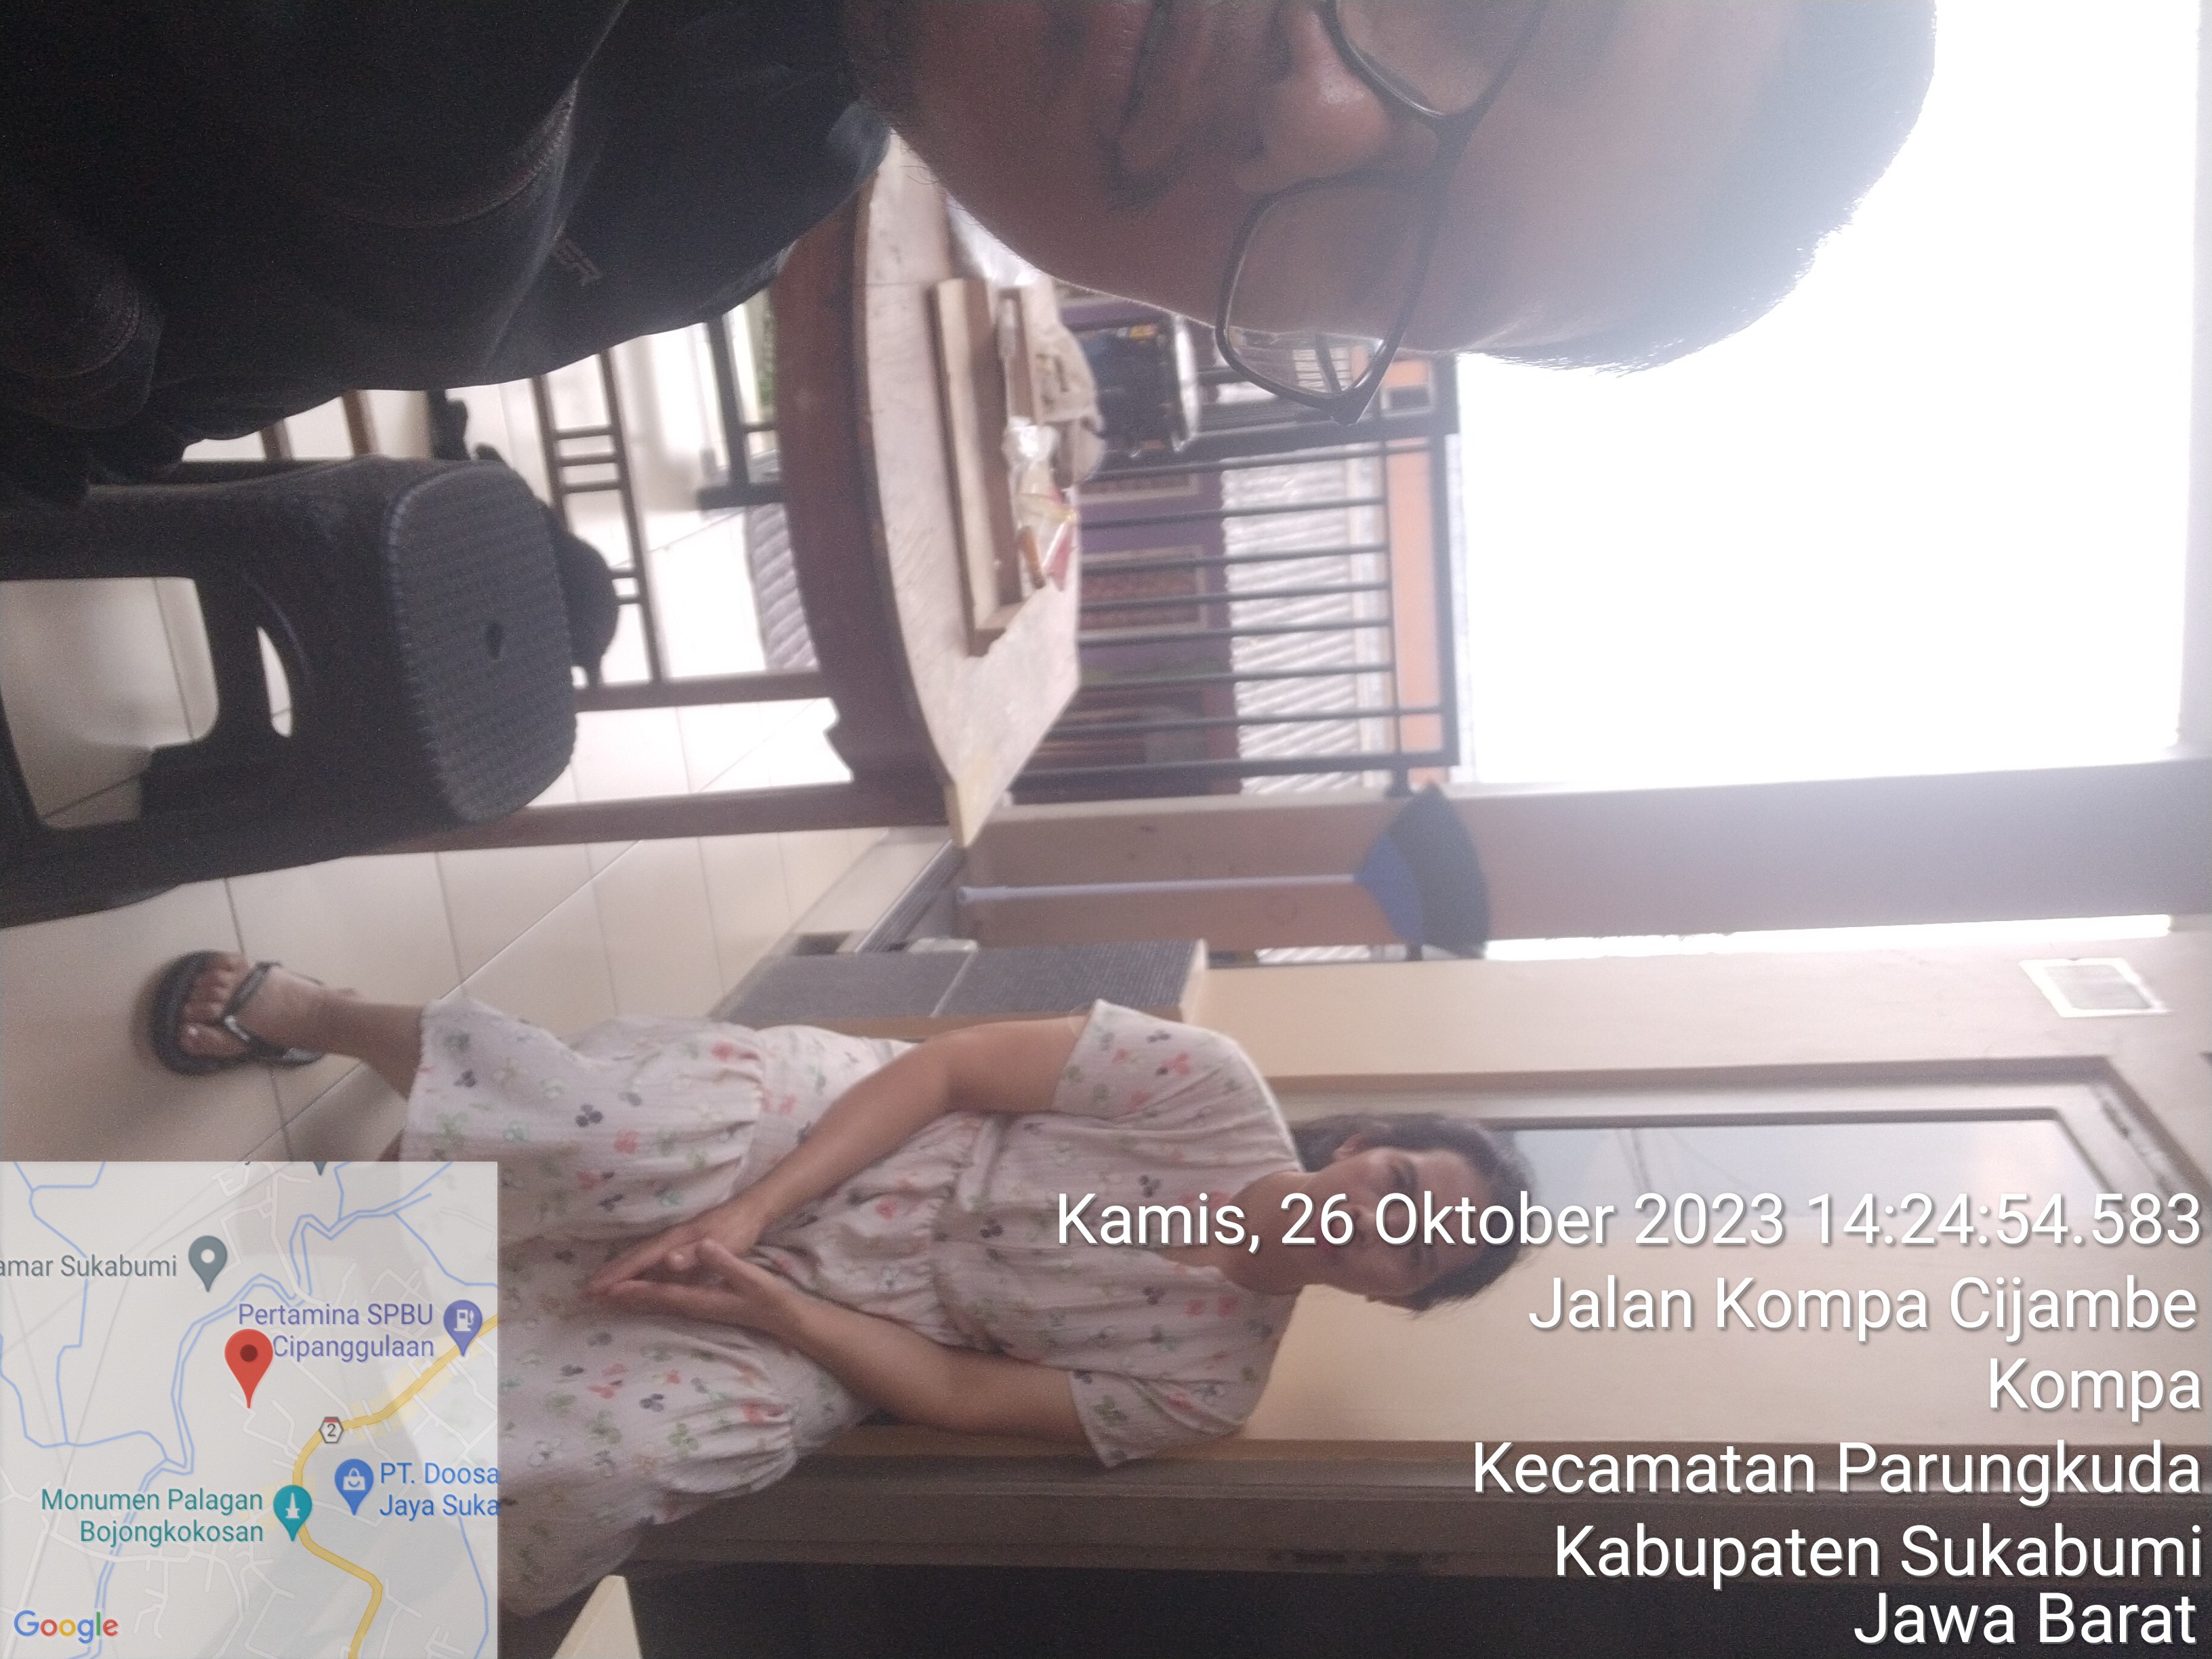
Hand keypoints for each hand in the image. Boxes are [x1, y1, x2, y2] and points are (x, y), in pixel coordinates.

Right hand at [586, 1195, 767, 1294]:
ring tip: (599, 1286)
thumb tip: (666, 1261)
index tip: (595, 1290)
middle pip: (632, 1258)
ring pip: (638, 1258)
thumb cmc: (737, 1230)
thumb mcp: (721, 1244)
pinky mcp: (678, 1244)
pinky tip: (631, 1277)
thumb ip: (694, 1254)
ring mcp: (672, 1241)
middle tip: (585, 1293)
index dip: (617, 1276)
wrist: (750, 1211)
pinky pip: (649, 1259)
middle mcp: (668, 1240)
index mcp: (674, 1241)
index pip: (639, 1260)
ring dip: (618, 1271)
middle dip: (609, 1275)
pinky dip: (634, 1268)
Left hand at [596, 1241, 803, 1336]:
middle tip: (591, 1295)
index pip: (658, 1293)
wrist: (780, 1316)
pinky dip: (645, 1298)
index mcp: (698, 1298)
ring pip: (653, 1303)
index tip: (608, 1288)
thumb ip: (725, 1263)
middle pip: (648, 1302)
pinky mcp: (698, 1303)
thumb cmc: (767, 1296)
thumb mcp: (750, 1276)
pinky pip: (663, 1301)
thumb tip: (702, 1248)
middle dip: (620, 1298)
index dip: (633, 1289)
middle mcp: (690, 1306)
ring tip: (603, 1296)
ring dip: (628, 1300)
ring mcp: (693, 1307)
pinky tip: (637, 1296)